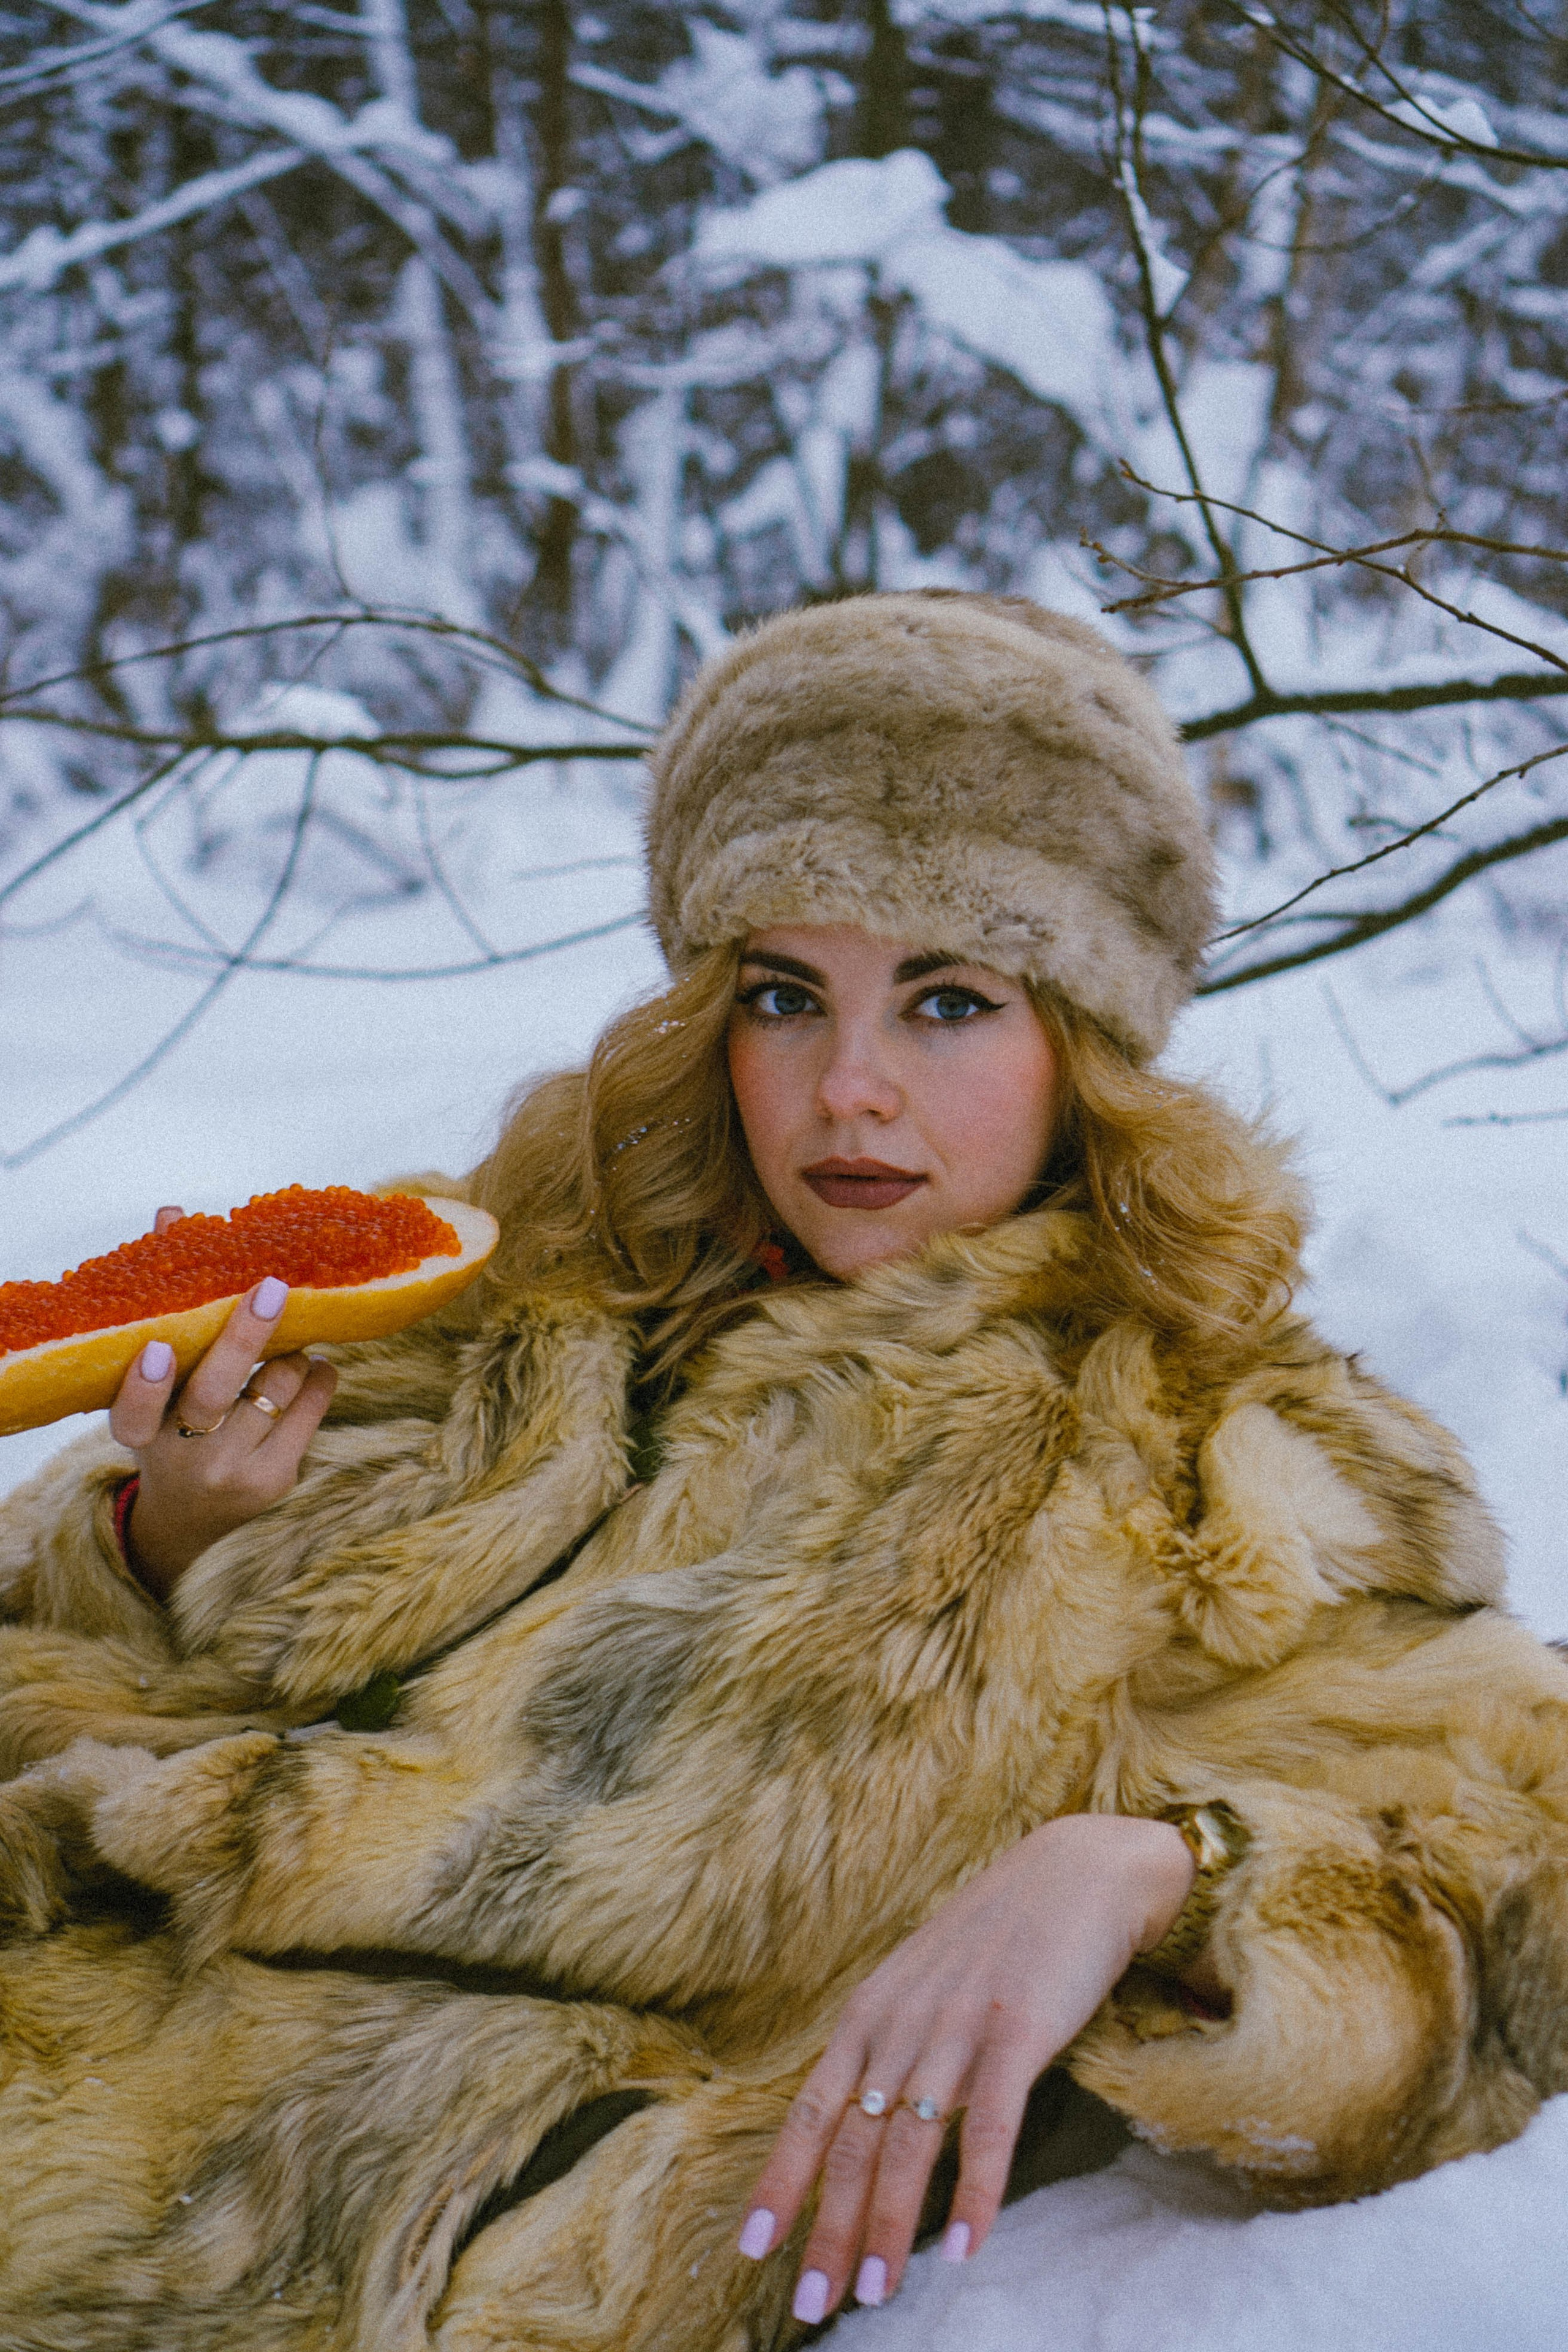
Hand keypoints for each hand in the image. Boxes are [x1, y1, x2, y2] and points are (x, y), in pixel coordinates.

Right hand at [107, 1205, 337, 1601]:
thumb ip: (163, 1304)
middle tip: (271, 1287)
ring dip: (292, 1349)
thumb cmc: (170, 1428)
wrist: (192, 1523)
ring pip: (276, 1387)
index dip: (145, 1385)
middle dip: (245, 1337)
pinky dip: (318, 1374)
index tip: (159, 1348)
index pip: (132, 1415)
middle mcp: (182, 1458)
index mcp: (140, 1436)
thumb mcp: (152, 1386)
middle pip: (216, 1393)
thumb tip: (172, 1214)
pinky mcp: (277, 1478)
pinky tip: (314, 1363)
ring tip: (293, 1336)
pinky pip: (311, 1407)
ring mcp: (233, 1472)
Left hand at [737, 1813, 1194, 2322]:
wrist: (1075, 1872)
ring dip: (891, 2227)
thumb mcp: (922, 1984)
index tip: (753, 2246)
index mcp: (871, 2013)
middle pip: (853, 2142)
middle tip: (812, 2305)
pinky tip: (967, 2247)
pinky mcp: (1019, 2031)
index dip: (782, 2180)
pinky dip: (976, 2190)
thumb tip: (864, 2123)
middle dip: (829, 2229)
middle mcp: (903, 2022)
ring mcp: (958, 2026)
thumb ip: (892, 2046)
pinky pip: (991, 2125)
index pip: (812, 2111)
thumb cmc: (997, 1937)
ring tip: (876, 2293)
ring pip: (909, 2144)